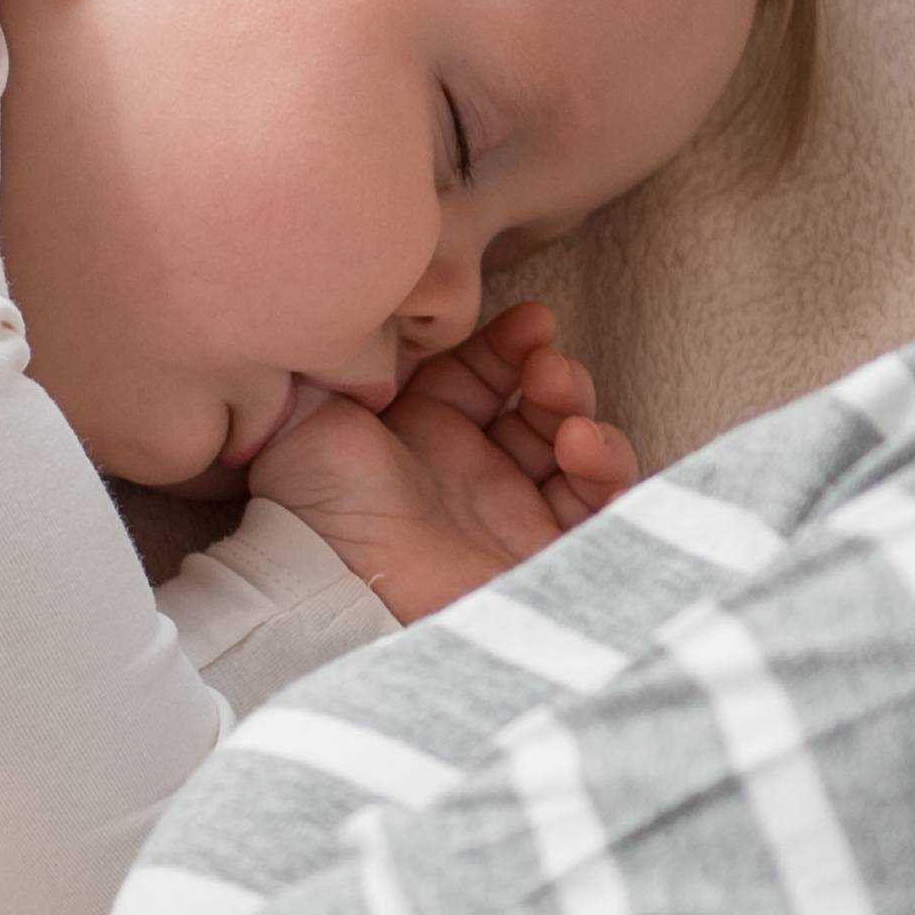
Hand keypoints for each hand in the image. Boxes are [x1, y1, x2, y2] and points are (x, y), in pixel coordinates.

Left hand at [244, 301, 639, 623]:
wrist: (341, 595)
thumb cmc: (316, 508)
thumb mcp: (307, 418)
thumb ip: (338, 365)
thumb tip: (357, 327)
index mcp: (415, 439)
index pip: (477, 375)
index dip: (507, 344)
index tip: (531, 319)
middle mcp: (467, 477)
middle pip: (536, 408)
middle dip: (553, 376)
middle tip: (544, 366)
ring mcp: (509, 519)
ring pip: (576, 451)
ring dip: (580, 415)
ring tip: (564, 410)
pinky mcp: (544, 560)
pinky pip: (601, 508)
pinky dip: (606, 468)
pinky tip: (581, 446)